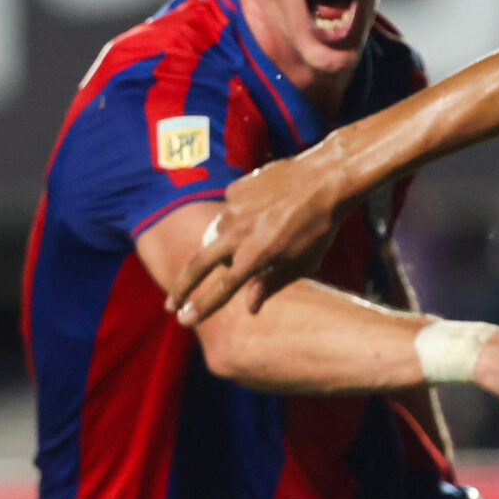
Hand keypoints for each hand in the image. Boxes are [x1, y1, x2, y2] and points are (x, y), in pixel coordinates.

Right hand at [166, 157, 345, 324]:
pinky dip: (241, 221)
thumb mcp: (302, 262)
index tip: (185, 320)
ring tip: (256, 242)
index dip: (202, 306)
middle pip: (199, 264)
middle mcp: (238, 232)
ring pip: (217, 237)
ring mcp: (233, 209)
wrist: (326, 179)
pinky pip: (230, 213)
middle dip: (183, 287)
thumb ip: (272, 284)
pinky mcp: (234, 190)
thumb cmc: (319, 227)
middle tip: (172, 305)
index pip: (223, 288)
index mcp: (257, 255)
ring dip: (226, 248)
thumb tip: (250, 307)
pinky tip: (266, 214)